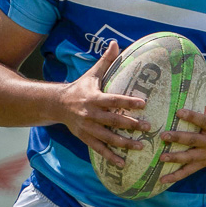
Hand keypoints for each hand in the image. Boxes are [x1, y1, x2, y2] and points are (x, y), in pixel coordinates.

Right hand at [56, 42, 150, 160]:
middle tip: (148, 127)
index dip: (128, 102)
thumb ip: (106, 61)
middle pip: (113, 120)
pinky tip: (123, 163)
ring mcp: (87, 128)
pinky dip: (111, 157)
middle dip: (131, 125)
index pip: (114, 99)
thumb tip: (115, 43)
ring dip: (124, 143)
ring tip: (141, 147)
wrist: (57, 105)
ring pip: (108, 137)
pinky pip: (99, 149)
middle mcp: (90, 114)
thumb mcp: (92, 74)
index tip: (143, 103)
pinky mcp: (85, 138)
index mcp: (94, 98)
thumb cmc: (80, 88)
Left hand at [157, 68, 205, 186]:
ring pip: (190, 158)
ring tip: (160, 158)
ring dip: (175, 159)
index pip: (202, 120)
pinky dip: (175, 177)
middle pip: (193, 140)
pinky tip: (161, 179)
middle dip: (179, 139)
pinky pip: (187, 172)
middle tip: (163, 136)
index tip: (178, 110)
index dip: (191, 116)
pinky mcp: (202, 164)